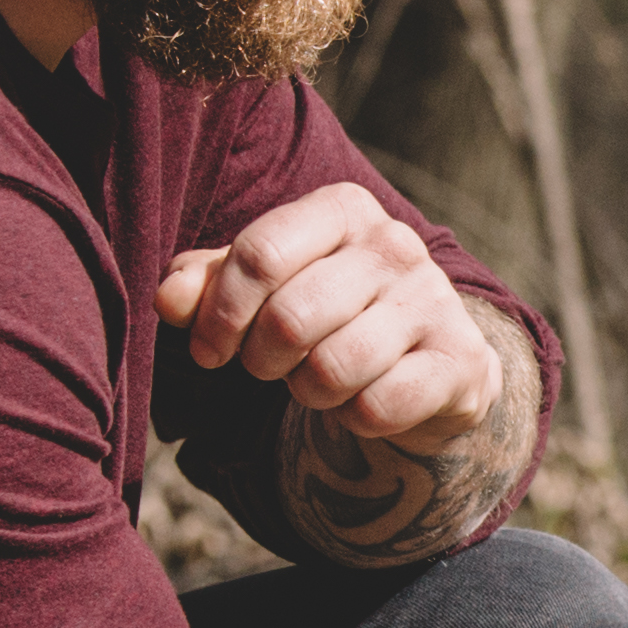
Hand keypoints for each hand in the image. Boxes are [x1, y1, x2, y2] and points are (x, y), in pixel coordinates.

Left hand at [157, 184, 501, 447]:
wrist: (429, 358)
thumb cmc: (328, 311)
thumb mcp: (264, 288)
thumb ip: (208, 284)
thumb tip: (167, 300)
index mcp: (342, 209)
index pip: (260, 255)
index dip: (219, 316)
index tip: (209, 351)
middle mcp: (394, 244)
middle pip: (290, 318)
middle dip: (261, 361)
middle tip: (267, 368)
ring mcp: (434, 300)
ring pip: (333, 368)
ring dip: (308, 392)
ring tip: (314, 382)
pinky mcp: (459, 359)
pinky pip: (378, 406)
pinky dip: (354, 418)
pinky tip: (361, 401)